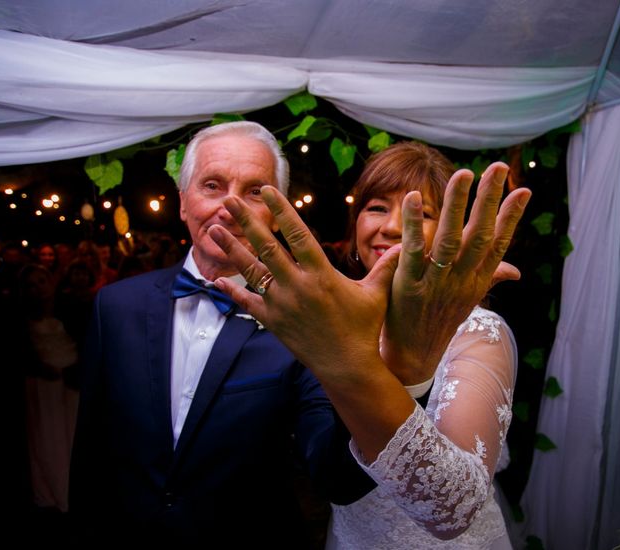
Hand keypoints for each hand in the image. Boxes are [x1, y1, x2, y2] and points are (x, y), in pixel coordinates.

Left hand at [210, 187, 415, 455]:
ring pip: (251, 270)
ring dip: (231, 248)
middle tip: (230, 200)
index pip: (298, 234)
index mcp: (321, 274)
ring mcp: (282, 304)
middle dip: (247, 221)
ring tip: (214, 228)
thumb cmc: (365, 329)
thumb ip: (386, 267)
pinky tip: (217, 279)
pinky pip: (248, 302)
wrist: (347, 367)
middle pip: (267, 246)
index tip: (267, 190)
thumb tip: (405, 246)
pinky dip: (232, 290)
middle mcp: (298, 286)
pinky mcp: (273, 322)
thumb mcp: (377, 295)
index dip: (281, 210)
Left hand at [382, 162, 529, 384]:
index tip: (523, 189)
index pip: (499, 244)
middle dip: (489, 199)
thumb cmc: (438, 320)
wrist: (413, 355)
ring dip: (457, 205)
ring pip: (450, 238)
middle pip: (480, 235)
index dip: (511, 217)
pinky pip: (413, 249)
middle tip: (496, 167)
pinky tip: (415, 197)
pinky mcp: (409, 284)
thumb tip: (516, 270)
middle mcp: (461, 279)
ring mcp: (436, 281)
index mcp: (477, 280)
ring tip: (464, 174)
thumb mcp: (469, 299)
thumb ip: (490, 278)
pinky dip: (415, 223)